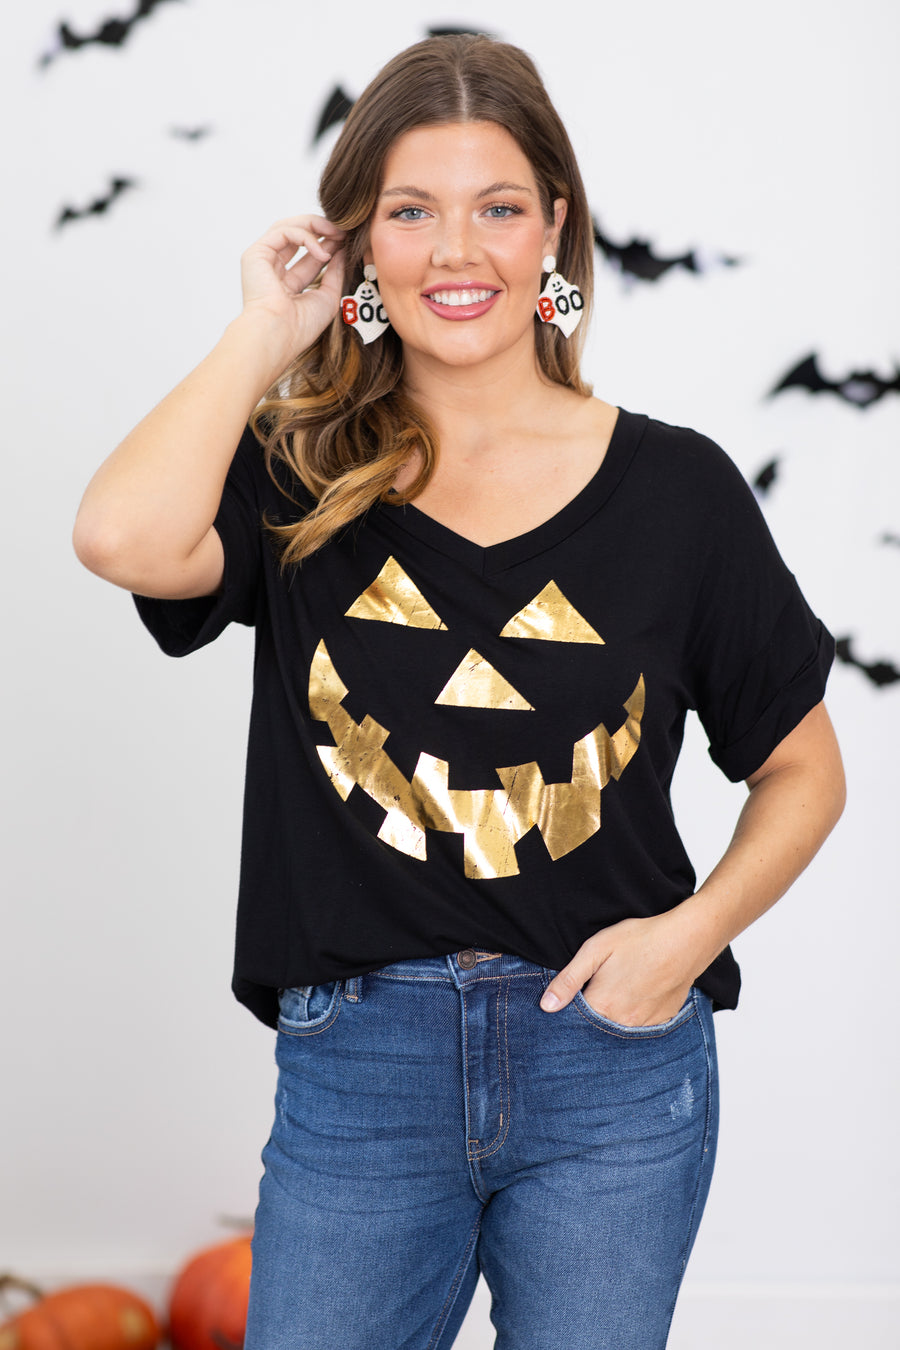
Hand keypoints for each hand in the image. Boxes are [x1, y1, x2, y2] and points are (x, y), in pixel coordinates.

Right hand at [239, 214, 346, 358]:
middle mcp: (272, 271)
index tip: (347, 241)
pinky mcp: (256, 253)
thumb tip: (342, 251)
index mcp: (287, 285)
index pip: (309, 257)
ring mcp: (262, 261)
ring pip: (288, 227)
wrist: (280, 334)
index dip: (328, 245)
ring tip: (337, 233)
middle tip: (343, 231)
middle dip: (321, 231)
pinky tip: (323, 252)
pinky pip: (284, 231)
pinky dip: (306, 237)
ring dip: (315, 226)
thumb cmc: (300, 326)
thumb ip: (334, 273)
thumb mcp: (328, 297)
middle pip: (297, 237)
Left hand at [539, 914, 697, 1025]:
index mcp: (602, 1006)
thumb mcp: (596, 950)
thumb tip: (546, 1006)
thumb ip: (569, 980)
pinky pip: (640, 1026)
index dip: (570, 1010)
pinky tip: (637, 994)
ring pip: (618, 1028)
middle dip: (591, 1015)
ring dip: (613, 1016)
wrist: (686, 939)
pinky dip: (633, 1015)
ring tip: (619, 988)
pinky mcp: (662, 1020)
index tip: (571, 999)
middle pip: (597, 1028)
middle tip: (599, 986)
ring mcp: (645, 1025)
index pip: (575, 1022)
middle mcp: (623, 1023)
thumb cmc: (639, 939)